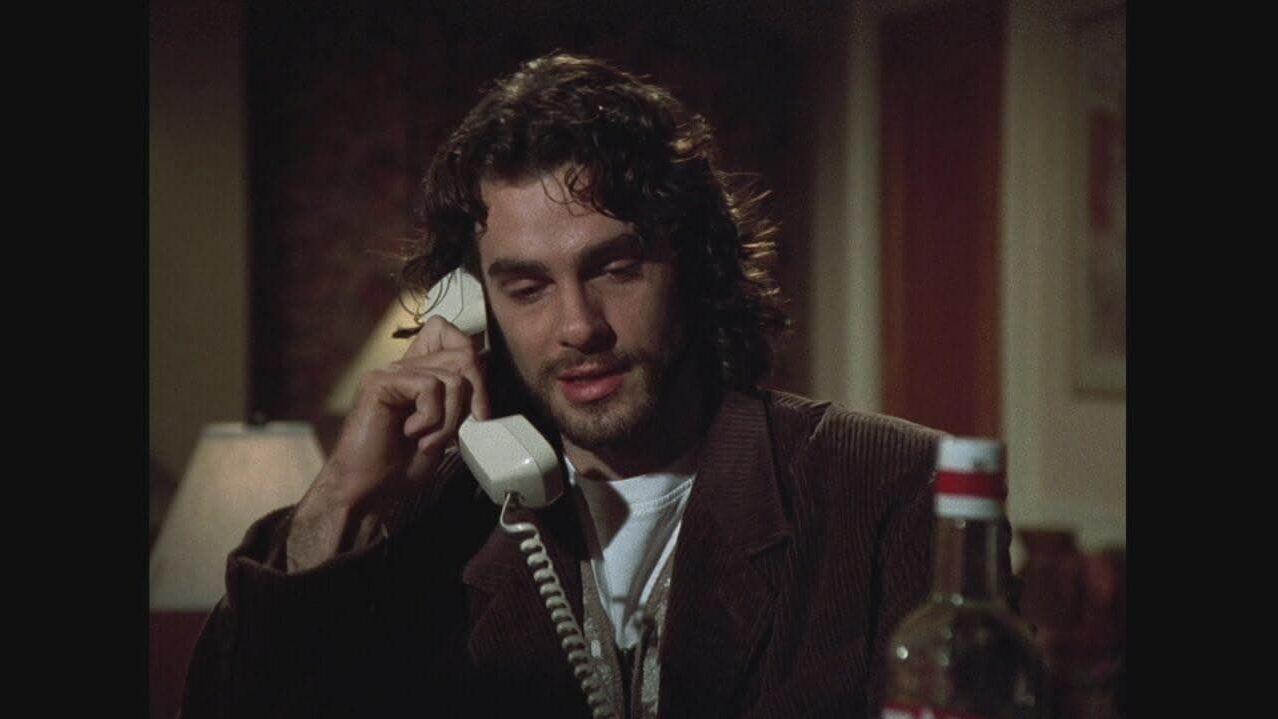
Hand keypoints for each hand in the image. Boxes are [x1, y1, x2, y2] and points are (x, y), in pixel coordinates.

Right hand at [286, 316, 490, 570]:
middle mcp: (404, 366)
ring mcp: (390, 372)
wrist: (369, 491)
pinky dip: (432, 418)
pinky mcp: (380, 383)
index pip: (448, 331)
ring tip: (430, 441)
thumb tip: (484, 374)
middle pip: (463, 352)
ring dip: (450, 419)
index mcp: (419, 373)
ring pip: (452, 377)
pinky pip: (430, 387)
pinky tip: (413, 435)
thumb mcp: (445, 427)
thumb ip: (459, 399)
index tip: (475, 403)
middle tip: (459, 430)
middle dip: (474, 396)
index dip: (470, 356)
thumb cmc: (404, 465)